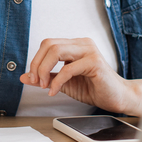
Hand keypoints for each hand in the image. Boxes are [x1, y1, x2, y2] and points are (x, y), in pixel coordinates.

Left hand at [20, 38, 141, 115]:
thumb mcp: (64, 83)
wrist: (117, 98)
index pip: (48, 44)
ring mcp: (89, 51)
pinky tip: (55, 91)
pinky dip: (57, 82)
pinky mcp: (95, 62)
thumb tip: (24, 77)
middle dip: (37, 64)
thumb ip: (46, 78)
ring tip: (45, 86)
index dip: (36, 60)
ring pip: (56, 51)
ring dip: (44, 70)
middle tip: (36, 81)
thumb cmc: (94, 88)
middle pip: (49, 44)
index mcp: (75, 45)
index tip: (32, 78)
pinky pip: (68, 68)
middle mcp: (82, 44)